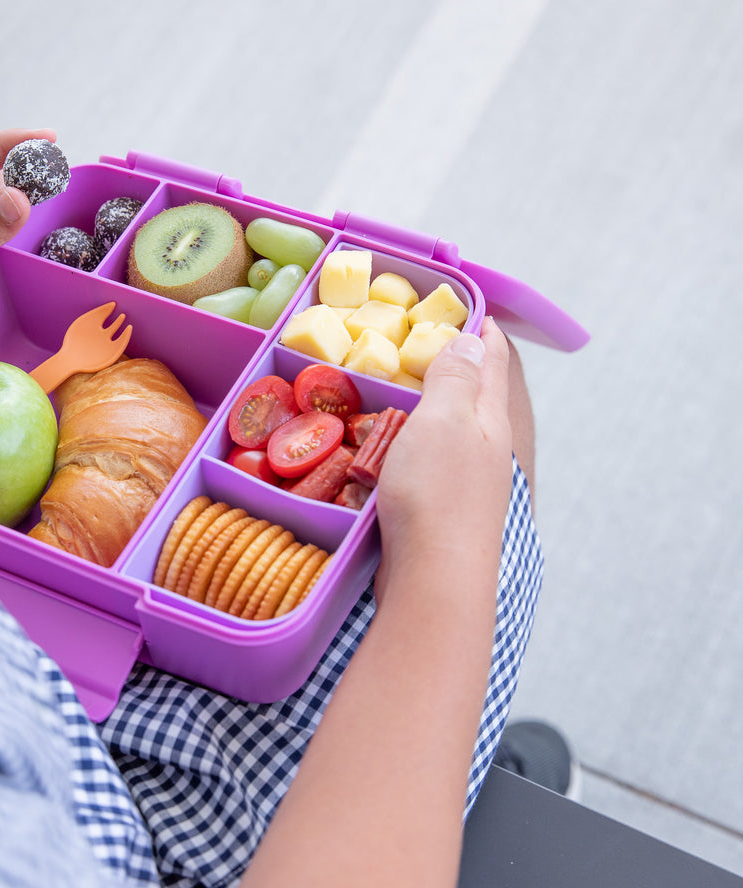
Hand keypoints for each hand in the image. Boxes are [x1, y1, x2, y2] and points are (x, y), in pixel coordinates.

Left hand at [0, 128, 54, 370]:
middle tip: (57, 177)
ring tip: (50, 210)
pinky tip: (36, 242)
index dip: (8, 145)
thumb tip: (22, 197)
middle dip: (23, 177)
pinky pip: (4, 245)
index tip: (47, 137)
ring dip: (24, 212)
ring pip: (2, 215)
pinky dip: (21, 241)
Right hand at [375, 317, 513, 579]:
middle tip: (430, 339)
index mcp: (490, 419)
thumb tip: (474, 338)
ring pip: (456, 428)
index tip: (468, 306)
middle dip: (460, 363)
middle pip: (478, 393)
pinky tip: (395, 446)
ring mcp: (467, 482)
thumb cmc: (438, 494)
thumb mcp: (445, 420)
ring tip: (407, 386)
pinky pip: (433, 459)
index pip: (492, 360)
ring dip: (436, 403)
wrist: (434, 581)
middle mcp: (486, 448)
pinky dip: (416, 440)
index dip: (480, 329)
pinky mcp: (443, 509)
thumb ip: (456, 378)